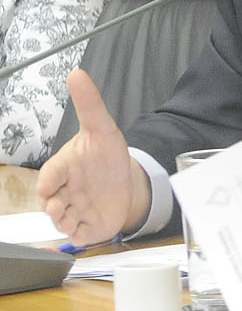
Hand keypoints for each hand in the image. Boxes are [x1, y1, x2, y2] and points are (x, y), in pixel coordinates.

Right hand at [36, 71, 150, 243]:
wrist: (126, 181)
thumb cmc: (107, 156)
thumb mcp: (103, 128)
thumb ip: (89, 104)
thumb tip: (77, 74)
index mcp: (64, 168)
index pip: (50, 174)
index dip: (48, 181)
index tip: (47, 187)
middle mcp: (65, 191)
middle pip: (51, 202)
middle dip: (52, 206)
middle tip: (58, 207)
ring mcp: (75, 210)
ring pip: (62, 221)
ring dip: (64, 222)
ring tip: (70, 220)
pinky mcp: (88, 226)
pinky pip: (80, 236)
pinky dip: (81, 236)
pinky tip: (86, 232)